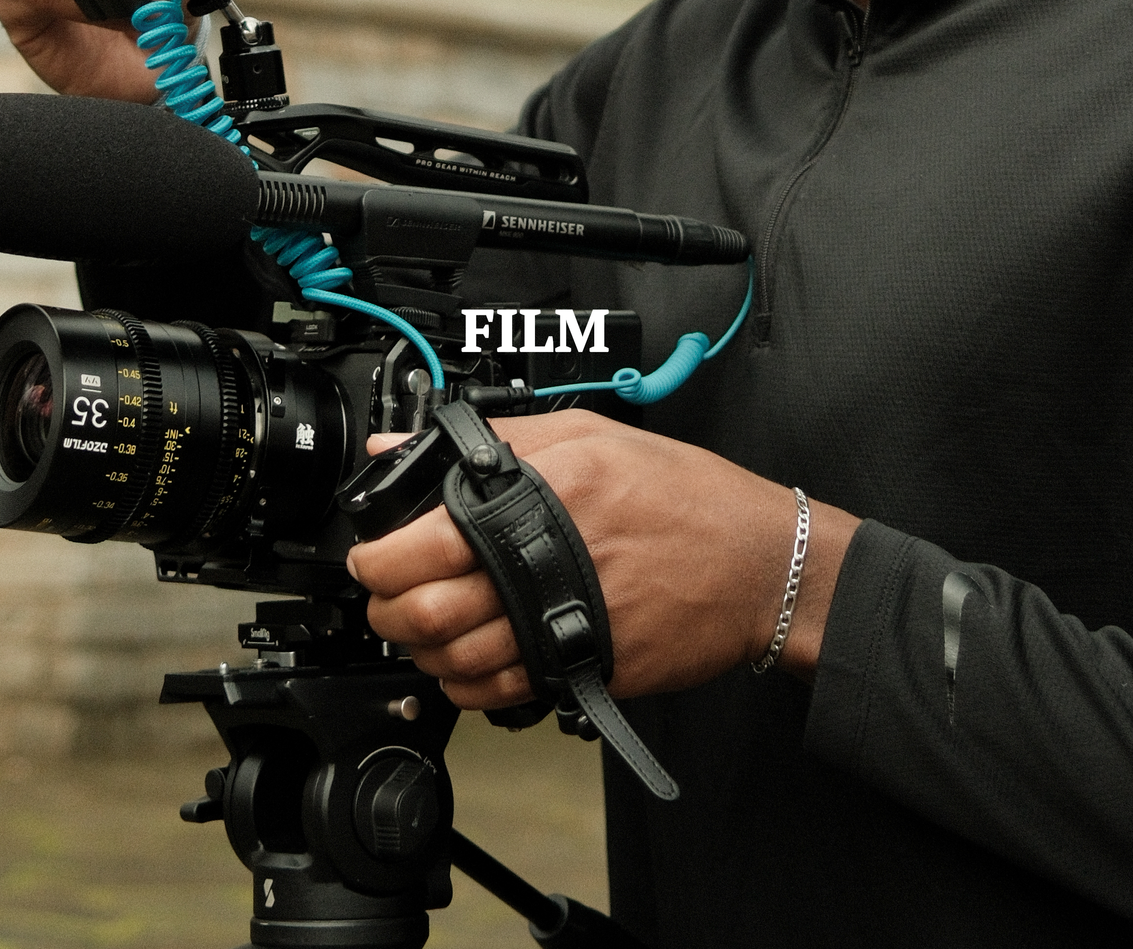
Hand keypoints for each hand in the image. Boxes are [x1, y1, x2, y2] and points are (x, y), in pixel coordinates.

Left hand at [346, 410, 856, 709]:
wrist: (760, 566)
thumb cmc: (686, 498)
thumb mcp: (589, 437)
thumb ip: (490, 442)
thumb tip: (402, 451)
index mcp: (537, 503)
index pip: (420, 544)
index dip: (377, 558)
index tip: (372, 557)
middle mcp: (544, 569)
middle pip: (425, 613)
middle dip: (387, 611)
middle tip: (387, 598)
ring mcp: (563, 627)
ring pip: (454, 663)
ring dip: (422, 652)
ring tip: (423, 630)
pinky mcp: (583, 671)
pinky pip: (499, 696)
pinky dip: (466, 688)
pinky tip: (467, 664)